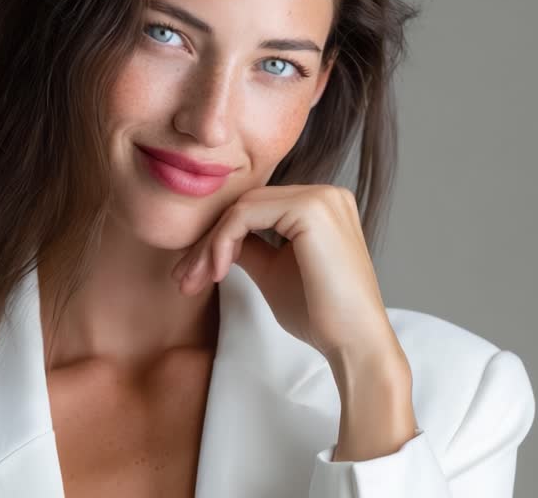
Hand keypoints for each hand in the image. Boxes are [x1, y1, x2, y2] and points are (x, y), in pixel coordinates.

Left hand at [170, 184, 404, 365]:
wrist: (353, 344)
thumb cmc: (320, 314)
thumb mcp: (273, 271)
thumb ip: (249, 247)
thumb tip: (215, 239)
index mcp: (320, 205)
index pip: (255, 209)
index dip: (218, 238)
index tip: (191, 273)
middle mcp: (325, 193)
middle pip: (246, 206)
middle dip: (207, 242)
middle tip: (183, 278)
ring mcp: (320, 197)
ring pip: (241, 208)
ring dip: (210, 245)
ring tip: (194, 280)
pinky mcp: (310, 209)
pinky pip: (247, 215)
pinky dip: (223, 242)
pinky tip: (217, 272)